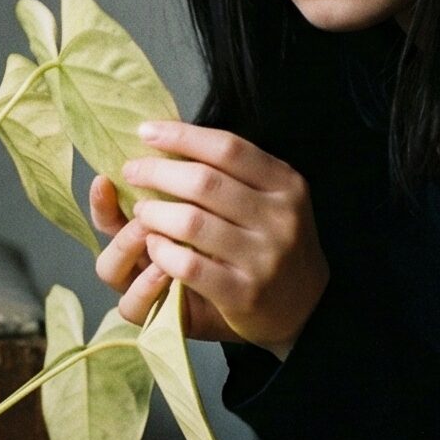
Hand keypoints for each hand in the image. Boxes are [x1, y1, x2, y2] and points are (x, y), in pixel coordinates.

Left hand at [88, 120, 328, 355]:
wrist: (306, 308)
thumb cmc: (273, 244)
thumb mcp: (270, 200)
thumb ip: (232, 174)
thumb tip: (170, 138)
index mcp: (286, 184)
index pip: (227, 148)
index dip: (182, 136)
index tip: (147, 131)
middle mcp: (279, 217)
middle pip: (204, 182)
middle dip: (157, 171)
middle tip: (132, 170)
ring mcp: (263, 258)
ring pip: (192, 223)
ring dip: (155, 212)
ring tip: (141, 210)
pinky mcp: (244, 294)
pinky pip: (189, 266)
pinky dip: (163, 252)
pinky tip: (153, 245)